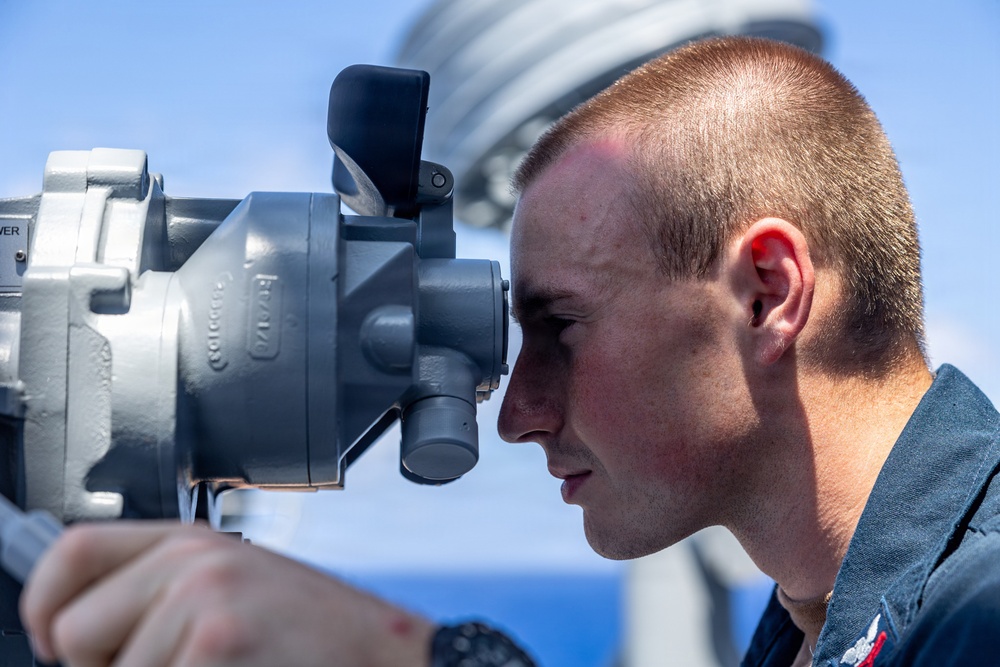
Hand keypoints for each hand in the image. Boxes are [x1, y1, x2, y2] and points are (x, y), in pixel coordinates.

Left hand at [20, 521, 433, 666]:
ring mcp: (206, 602)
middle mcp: (195, 560)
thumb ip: (162, 593)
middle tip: (172, 666)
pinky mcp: (218, 645)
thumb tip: (76, 633)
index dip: (44, 604)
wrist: (383, 653)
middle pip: (74, 632)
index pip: (74, 551)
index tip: (51, 640)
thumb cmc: (312, 632)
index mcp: (193, 540)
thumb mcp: (233, 587)